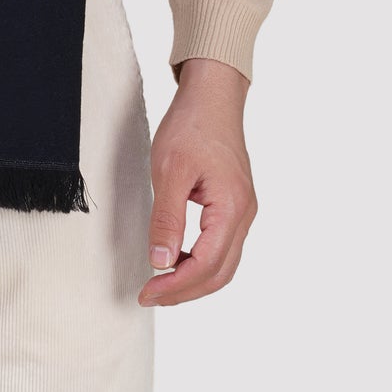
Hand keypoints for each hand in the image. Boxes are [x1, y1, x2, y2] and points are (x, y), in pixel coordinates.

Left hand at [138, 56, 257, 307]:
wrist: (212, 95)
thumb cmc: (191, 126)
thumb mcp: (170, 170)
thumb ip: (167, 219)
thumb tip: (161, 263)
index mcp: (232, 208)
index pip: (206, 265)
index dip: (175, 286)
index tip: (147, 293)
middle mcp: (244, 214)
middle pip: (220, 272)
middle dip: (185, 291)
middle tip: (151, 295)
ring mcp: (243, 210)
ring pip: (224, 262)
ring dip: (194, 279)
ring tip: (162, 283)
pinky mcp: (235, 203)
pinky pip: (222, 245)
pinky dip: (201, 260)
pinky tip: (178, 258)